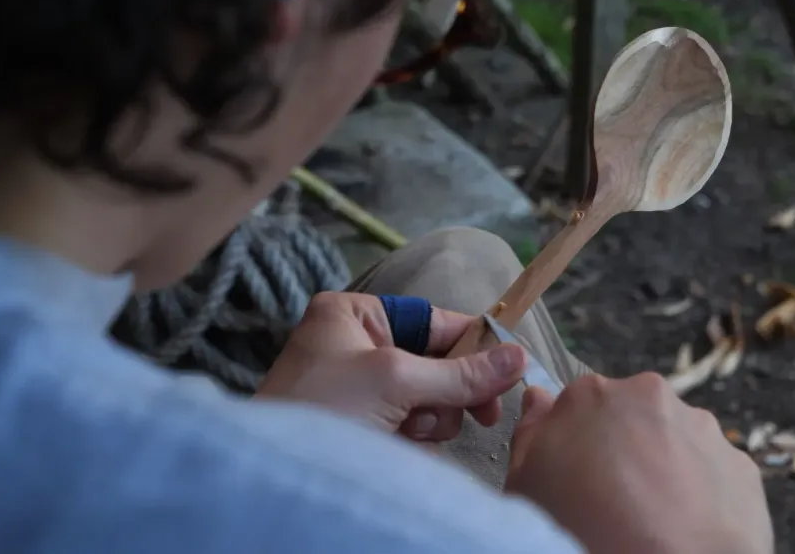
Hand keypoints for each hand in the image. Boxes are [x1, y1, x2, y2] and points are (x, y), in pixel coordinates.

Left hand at [257, 292, 525, 440]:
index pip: (434, 321)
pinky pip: (410, 425)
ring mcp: (358, 388)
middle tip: (481, 417)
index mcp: (355, 315)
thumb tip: (520, 358)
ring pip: (428, 399)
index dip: (474, 345)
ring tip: (407, 433)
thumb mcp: (396, 382)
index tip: (511, 371)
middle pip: (436, 362)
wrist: (273, 478)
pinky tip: (399, 449)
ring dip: (429, 421)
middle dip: (445, 394)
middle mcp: (356, 345)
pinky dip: (413, 441)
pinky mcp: (360, 425)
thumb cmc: (324, 410)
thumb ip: (460, 373)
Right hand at [505, 373, 773, 553]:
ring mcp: (701, 428)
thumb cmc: (584, 532)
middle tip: (613, 501)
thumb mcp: (526, 485)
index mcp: (591, 394)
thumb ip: (530, 431)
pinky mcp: (741, 465)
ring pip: (674, 442)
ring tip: (651, 520)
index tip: (576, 478)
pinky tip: (683, 529)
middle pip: (630, 416)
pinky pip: (712, 473)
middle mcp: (649, 396)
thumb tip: (540, 399)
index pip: (578, 406)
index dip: (576, 444)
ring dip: (662, 469)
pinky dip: (699, 495)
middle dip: (623, 449)